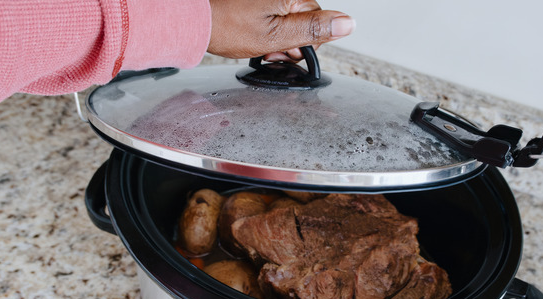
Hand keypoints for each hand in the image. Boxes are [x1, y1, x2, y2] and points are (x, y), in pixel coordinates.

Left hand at [207, 0, 353, 60]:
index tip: (281, 50)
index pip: (319, 21)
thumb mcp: (275, 36)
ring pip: (287, 17)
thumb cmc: (226, 25)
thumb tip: (348, 23)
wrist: (193, 18)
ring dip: (276, 34)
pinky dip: (264, 24)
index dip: (302, 43)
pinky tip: (249, 30)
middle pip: (304, 17)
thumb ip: (314, 30)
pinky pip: (273, 12)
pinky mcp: (259, 1)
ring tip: (255, 40)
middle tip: (266, 48)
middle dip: (289, 39)